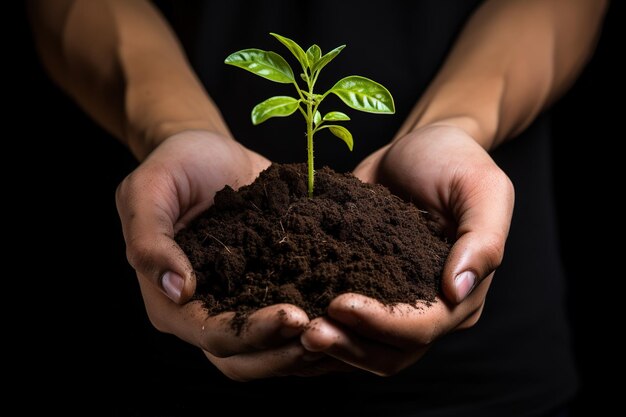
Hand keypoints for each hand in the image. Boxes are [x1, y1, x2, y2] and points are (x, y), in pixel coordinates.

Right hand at [116, 130, 345, 379]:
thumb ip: (150, 240)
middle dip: (287, 351)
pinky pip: (292, 323)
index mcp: (170, 302)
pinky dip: (318, 327)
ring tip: (347, 332)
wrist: (208, 152)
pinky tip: (350, 316)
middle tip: (329, 331)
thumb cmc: (173, 166)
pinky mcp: (268, 289)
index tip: (294, 316)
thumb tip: (177, 289)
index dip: (253, 333)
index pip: (212, 336)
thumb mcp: (147, 190)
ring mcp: (240, 304)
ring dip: (307, 349)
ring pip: (272, 352)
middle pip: (246, 359)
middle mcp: (206, 313)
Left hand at [300, 124, 513, 375]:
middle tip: (306, 331)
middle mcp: (428, 308)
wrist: (420, 146)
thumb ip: (482, 240)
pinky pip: (343, 319)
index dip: (382, 324)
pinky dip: (319, 320)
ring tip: (293, 325)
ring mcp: (393, 301)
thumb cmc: (456, 162)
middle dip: (348, 345)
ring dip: (331, 343)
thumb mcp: (482, 189)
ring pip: (362, 345)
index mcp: (462, 295)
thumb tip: (457, 290)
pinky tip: (289, 309)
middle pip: (389, 352)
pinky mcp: (364, 285)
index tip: (339, 304)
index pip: (422, 328)